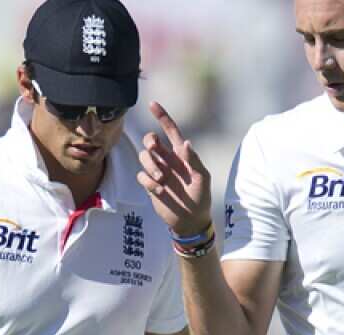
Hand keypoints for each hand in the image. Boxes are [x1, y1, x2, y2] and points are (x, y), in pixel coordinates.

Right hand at [137, 101, 213, 237]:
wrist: (190, 220)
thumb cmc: (201, 197)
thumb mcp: (202, 178)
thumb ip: (193, 160)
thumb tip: (185, 143)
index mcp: (181, 154)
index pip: (170, 130)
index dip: (162, 116)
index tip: (152, 104)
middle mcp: (168, 160)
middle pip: (150, 141)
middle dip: (150, 142)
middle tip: (154, 148)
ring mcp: (158, 172)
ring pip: (143, 157)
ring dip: (150, 165)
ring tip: (160, 179)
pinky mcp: (150, 185)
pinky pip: (141, 176)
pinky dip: (147, 182)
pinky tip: (159, 191)